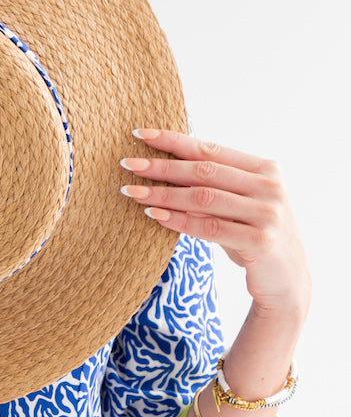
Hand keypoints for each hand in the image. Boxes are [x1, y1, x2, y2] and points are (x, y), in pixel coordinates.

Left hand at [120, 128, 310, 320]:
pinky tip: (155, 216)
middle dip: (162, 166)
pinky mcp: (260, 241)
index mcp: (265, 169)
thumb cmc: (254, 237)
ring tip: (134, 192)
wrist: (288, 282)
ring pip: (203, 198)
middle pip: (204, 171)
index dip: (174, 141)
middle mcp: (270, 187)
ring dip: (164, 194)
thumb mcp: (240, 205)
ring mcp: (268, 214)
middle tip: (129, 164)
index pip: (211, 150)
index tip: (141, 134)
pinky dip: (179, 221)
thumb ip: (215, 185)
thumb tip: (164, 164)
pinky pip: (210, 228)